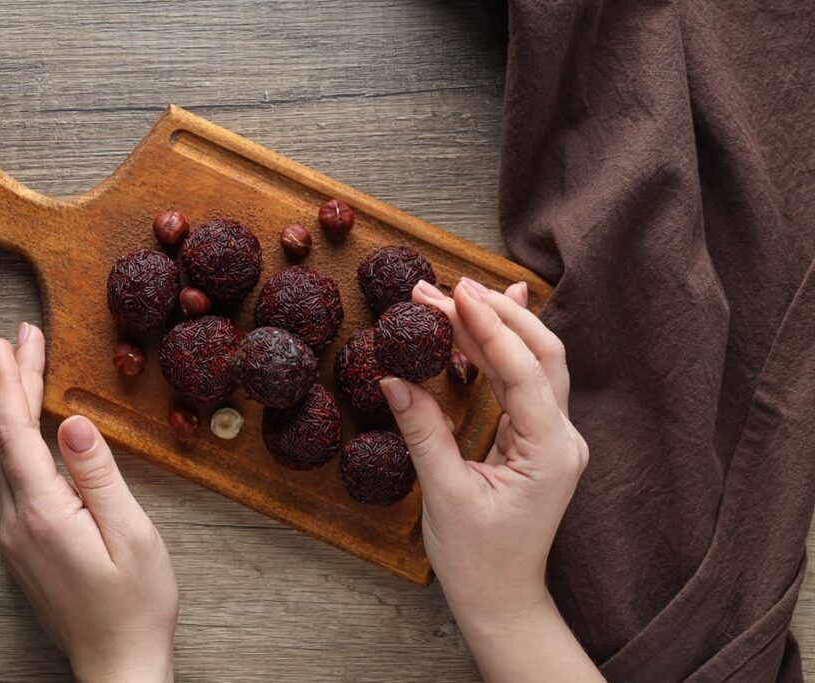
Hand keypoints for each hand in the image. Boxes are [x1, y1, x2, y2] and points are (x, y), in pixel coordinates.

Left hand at [0, 323, 177, 682]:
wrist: (118, 663)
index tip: (14, 341)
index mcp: (45, 512)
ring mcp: (15, 537)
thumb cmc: (136, 603)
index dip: (15, 381)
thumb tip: (72, 421)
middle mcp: (18, 522)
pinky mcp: (22, 547)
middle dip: (5, 384)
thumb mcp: (131, 533)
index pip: (19, 431)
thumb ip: (98, 475)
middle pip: (3, 438)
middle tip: (5, 340)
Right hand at [379, 279, 599, 681]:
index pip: (524, 371)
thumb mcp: (443, 493)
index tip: (456, 293)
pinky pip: (523, 385)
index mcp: (549, 453)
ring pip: (533, 365)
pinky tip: (484, 323)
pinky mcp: (537, 441)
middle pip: (540, 355)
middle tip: (447, 288)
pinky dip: (499, 353)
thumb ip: (423, 430)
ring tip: (451, 297)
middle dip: (495, 315)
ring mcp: (553, 438)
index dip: (491, 328)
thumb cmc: (477, 561)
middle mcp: (562, 438)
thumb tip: (393, 377)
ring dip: (494, 329)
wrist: (502, 601)